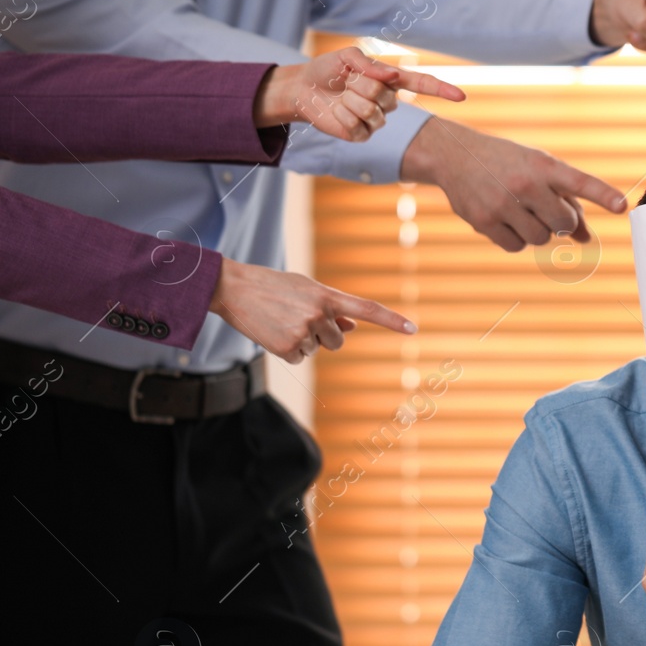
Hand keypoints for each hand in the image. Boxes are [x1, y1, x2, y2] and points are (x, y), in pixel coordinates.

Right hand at [210, 257, 415, 363]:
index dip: (391, 320)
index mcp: (327, 295)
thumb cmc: (273, 287)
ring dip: (305, 341)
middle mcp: (319, 314)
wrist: (232, 288)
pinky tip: (273, 332)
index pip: (367, 308)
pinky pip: (301, 358)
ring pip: (318, 349)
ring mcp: (303, 332)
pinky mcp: (287, 349)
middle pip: (338, 341)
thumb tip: (352, 328)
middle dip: (324, 335)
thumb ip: (332, 308)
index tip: (413, 329)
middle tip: (297, 317)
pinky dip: (289, 350)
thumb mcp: (306, 290)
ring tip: (282, 321)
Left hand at [255, 46, 464, 141]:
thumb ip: (369, 64)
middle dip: (360, 85)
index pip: (421, 85)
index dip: (441, 90)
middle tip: (347, 82)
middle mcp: (387, 102)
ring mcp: (376, 121)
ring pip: (371, 111)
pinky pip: (357, 126)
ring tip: (341, 96)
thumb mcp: (347, 57)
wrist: (304, 88)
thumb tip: (392, 77)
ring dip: (350, 100)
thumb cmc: (328, 70)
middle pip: (385, 96)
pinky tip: (338, 112)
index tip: (461, 97)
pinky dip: (342, 115)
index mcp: (390, 81)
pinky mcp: (361, 136)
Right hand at [400, 119, 626, 250]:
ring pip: (541, 239)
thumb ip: (566, 201)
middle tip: (544, 207)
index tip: (622, 206)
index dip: (602, 195)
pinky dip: (515, 238)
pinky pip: (516, 247)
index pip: (579, 182)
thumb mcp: (539, 171)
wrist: (455, 155)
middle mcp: (524, 183)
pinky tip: (503, 217)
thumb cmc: (508, 164)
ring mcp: (502, 203)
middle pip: (563, 223)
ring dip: (537, 230)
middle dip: (560, 221)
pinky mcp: (483, 221)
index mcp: (544, 165)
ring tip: (519, 208)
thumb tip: (586, 240)